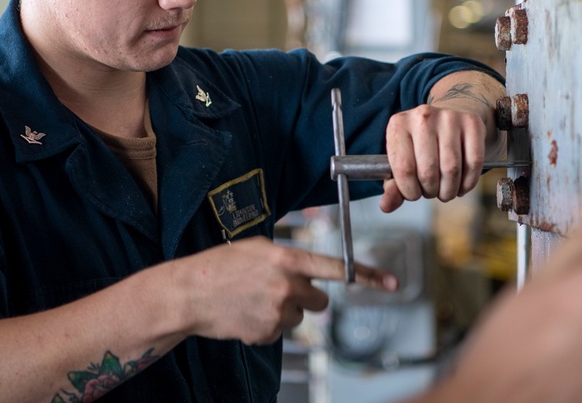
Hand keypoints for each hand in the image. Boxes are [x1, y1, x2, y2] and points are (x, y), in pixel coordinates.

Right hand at [177, 237, 396, 343]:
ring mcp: (277, 313)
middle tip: (280, 289)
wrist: (189, 294)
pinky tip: (246, 312)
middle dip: (306, 297)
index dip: (368, 275)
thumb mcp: (257, 248)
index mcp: (286, 259)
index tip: (392, 283)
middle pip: (320, 300)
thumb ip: (288, 258)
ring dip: (284, 310)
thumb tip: (308, 271)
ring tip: (254, 299)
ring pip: (299, 317)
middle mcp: (287, 286)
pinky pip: (280, 331)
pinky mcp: (267, 333)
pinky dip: (267, 324)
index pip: (337, 267)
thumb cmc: (220, 266)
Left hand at [380, 71, 505, 212]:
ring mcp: (449, 117)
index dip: (409, 191)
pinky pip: (473, 162)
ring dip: (449, 190)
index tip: (414, 194)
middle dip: (430, 191)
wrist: (448, 117)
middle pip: (428, 171)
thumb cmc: (420, 145)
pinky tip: (461, 185)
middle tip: (431, 192)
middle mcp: (423, 116)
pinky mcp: (472, 122)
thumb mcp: (402, 161)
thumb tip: (387, 206)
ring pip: (451, 169)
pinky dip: (468, 182)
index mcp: (399, 125)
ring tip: (445, 191)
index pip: (404, 168)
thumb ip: (393, 186)